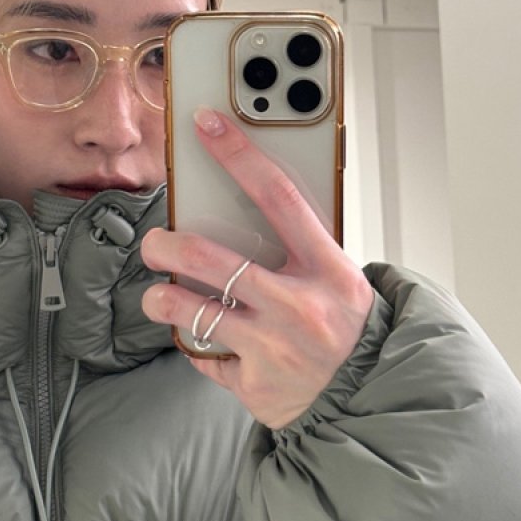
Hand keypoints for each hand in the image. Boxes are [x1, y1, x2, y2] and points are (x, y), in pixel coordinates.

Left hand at [140, 108, 373, 428]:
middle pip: (208, 256)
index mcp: (328, 269)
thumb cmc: (344, 326)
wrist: (366, 396)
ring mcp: (272, 348)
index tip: (206, 124)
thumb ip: (296, 247)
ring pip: (187, 309)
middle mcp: (299, 307)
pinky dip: (198, 345)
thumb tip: (235, 205)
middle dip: (164, 244)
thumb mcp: (338, 277)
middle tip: (154, 243)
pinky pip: (202, 355)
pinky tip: (209, 342)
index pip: (277, 195)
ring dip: (161, 297)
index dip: (238, 154)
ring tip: (160, 294)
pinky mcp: (252, 384)